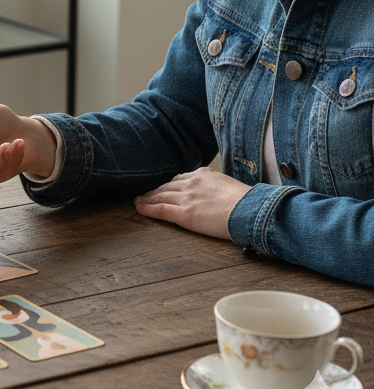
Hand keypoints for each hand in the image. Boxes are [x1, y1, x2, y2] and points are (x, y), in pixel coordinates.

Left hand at [134, 167, 249, 239]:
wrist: (251, 210)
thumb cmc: (248, 202)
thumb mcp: (230, 185)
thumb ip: (218, 187)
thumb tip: (220, 195)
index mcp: (203, 174)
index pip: (180, 179)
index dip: (169, 185)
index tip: (163, 188)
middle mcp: (191, 183)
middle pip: (167, 187)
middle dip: (154, 191)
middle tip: (144, 194)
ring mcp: (186, 198)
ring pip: (160, 197)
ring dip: (147, 199)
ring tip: (138, 201)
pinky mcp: (184, 214)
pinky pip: (160, 210)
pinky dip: (148, 209)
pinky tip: (140, 209)